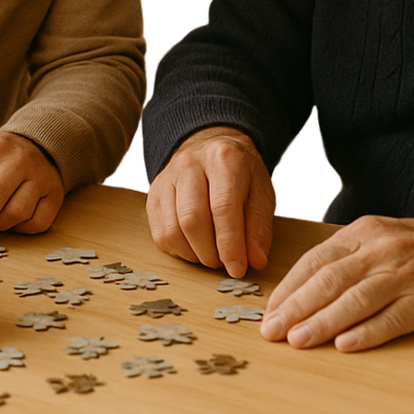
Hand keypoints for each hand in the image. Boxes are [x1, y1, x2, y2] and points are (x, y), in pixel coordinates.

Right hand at [146, 127, 275, 276]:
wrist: (210, 144)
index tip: (238, 269)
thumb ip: (259, 227)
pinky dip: (178, 251)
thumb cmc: (240, 174)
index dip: (230, 244)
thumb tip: (256, 261)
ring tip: (211, 255)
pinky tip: (194, 247)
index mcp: (224, 159)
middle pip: (193, 220)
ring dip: (194, 255)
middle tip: (224, 263)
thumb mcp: (261, 193)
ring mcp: (167, 178)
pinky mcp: (153, 194)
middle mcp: (190, 164)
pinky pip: (160, 234)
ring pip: (172, 230)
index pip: (223, 208)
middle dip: (210, 253)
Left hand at [258, 209, 413, 351]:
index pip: (316, 261)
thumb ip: (346, 257)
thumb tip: (302, 289)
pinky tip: (346, 344)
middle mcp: (382, 251)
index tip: (270, 311)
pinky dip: (368, 332)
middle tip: (272, 331)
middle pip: (330, 280)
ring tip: (299, 340)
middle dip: (296, 308)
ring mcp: (406, 275)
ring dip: (323, 322)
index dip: (289, 288)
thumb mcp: (381, 236)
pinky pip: (393, 318)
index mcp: (365, 233)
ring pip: (356, 299)